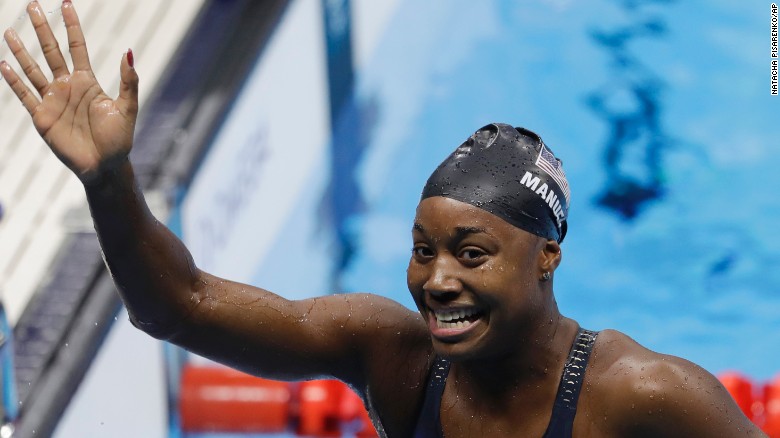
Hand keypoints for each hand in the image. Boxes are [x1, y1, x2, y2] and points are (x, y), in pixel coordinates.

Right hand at [0, 0, 137, 183]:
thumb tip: (129, 52)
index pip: (77, 47)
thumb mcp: (127, 108)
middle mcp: (67, 87)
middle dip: (42, 29)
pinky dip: (14, 81)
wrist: (105, 166)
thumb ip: (129, 81)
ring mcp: (53, 100)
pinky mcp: (42, 117)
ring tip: (10, 31)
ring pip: (33, 69)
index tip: (66, 3)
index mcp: (88, 82)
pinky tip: (4, 65)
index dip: (72, 26)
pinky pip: (25, 95)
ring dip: (21, 51)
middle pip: (51, 51)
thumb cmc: (119, 139)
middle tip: (32, 4)